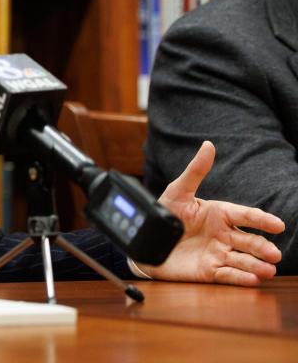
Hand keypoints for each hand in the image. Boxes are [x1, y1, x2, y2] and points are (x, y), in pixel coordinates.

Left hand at [144, 141, 285, 285]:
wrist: (146, 241)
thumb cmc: (164, 213)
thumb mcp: (177, 191)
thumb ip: (195, 171)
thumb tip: (208, 145)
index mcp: (220, 214)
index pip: (246, 216)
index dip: (262, 220)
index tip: (278, 224)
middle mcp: (223, 235)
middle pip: (249, 241)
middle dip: (262, 247)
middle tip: (274, 254)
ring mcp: (218, 253)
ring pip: (242, 260)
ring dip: (257, 265)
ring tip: (268, 270)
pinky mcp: (209, 271)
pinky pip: (228, 275)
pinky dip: (240, 277)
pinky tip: (252, 279)